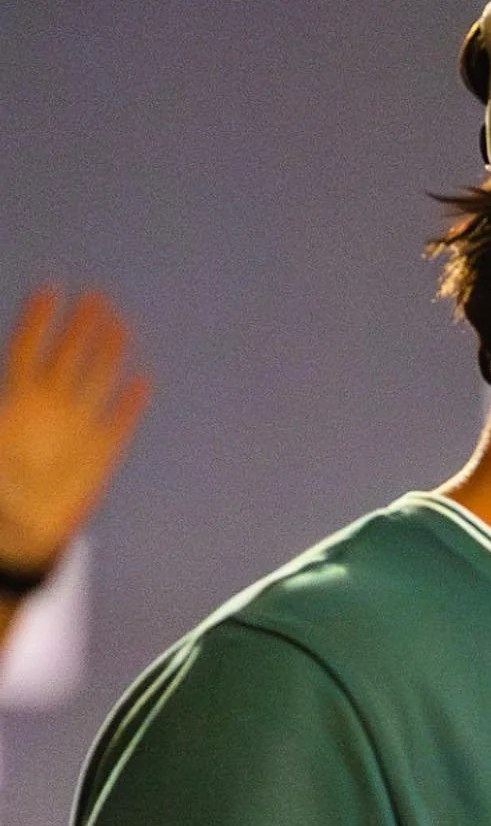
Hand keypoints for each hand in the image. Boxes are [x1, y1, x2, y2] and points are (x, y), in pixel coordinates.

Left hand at [0, 286, 148, 570]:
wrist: (21, 533)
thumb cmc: (0, 496)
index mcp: (17, 403)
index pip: (28, 350)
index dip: (38, 322)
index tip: (50, 292)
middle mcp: (49, 409)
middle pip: (67, 357)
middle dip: (81, 327)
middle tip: (96, 297)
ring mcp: (76, 428)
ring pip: (95, 381)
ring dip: (108, 353)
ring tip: (120, 324)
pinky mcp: (100, 453)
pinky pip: (118, 422)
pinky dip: (129, 404)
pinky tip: (141, 382)